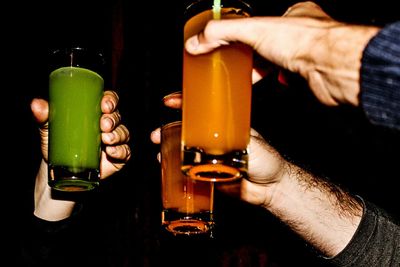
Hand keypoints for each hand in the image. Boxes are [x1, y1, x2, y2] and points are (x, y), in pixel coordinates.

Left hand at [31, 90, 130, 220]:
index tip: (104, 105)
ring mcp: (114, 142)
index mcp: (95, 113)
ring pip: (123, 133)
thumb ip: (44, 117)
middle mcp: (108, 126)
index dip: (111, 100)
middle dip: (112, 119)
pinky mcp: (118, 158)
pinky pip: (125, 152)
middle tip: (103, 124)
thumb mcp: (49, 130)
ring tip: (106, 139)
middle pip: (117, 116)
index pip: (109, 101)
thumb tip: (35, 104)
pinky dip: (121, 151)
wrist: (61, 172)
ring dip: (117, 135)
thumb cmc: (58, 145)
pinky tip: (112, 151)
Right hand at [150, 92, 285, 206]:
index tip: (169, 101)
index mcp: (225, 127)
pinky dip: (177, 169)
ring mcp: (210, 157)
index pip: (203, 111)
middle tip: (157, 135)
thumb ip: (230, 146)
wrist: (271, 187)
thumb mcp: (250, 146)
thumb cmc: (267, 161)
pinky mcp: (208, 175)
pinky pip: (189, 171)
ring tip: (160, 153)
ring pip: (185, 150)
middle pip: (187, 131)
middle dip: (169, 130)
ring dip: (170, 150)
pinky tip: (168, 169)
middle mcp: (214, 140)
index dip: (185, 104)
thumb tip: (211, 149)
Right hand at [184, 1, 378, 105]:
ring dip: (266, 69)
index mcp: (295, 13)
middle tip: (238, 62)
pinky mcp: (311, 76)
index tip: (234, 41)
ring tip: (250, 75)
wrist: (331, 69)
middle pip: (272, 43)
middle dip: (255, 54)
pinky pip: (290, 78)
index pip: (265, 20)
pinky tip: (274, 82)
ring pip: (282, 61)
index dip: (248, 31)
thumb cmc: (304, 43)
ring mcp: (310, 54)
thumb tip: (197, 41)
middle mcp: (305, 32)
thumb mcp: (253, 30)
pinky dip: (279, 81)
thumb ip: (222, 33)